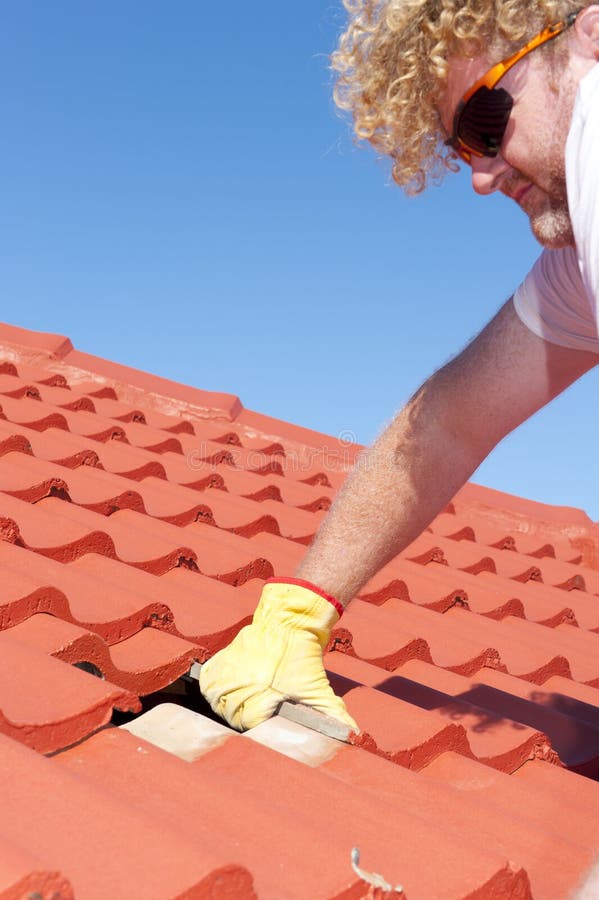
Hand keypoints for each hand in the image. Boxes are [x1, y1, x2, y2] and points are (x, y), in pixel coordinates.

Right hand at [199, 579, 357, 732]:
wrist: (289, 621)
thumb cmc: (303, 656)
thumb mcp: (317, 688)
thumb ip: (333, 715)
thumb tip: (354, 735)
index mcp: (262, 695)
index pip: (249, 726)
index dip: (257, 728)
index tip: (263, 724)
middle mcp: (240, 684)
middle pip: (230, 716)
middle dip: (240, 718)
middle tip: (253, 713)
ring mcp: (228, 671)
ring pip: (214, 700)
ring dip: (223, 705)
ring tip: (237, 704)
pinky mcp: (221, 658)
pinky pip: (207, 681)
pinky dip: (211, 688)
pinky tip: (222, 691)